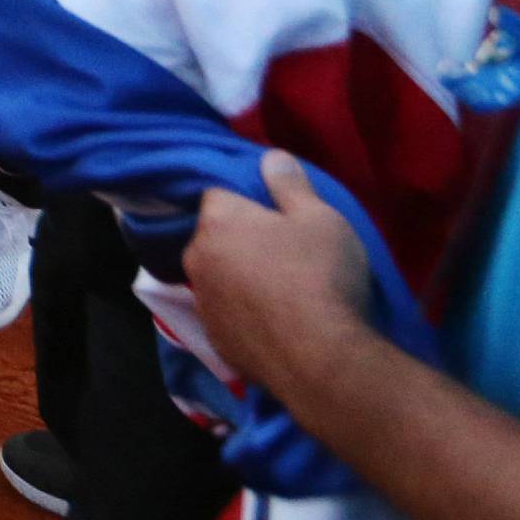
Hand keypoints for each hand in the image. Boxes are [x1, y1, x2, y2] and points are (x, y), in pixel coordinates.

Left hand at [186, 152, 373, 398]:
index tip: (278, 216)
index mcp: (217, 221)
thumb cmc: (320, 277)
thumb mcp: (320, 217)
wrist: (321, 362)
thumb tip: (271, 157)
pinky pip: (229, 317)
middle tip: (286, 255)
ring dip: (242, 280)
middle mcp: (198, 259)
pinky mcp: (217, 343)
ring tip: (285, 295)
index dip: (250, 202)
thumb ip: (290, 184)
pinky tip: (277, 326)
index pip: (221, 194)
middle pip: (218, 237)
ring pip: (220, 278)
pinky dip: (246, 317)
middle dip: (243, 241)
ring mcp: (204, 305)